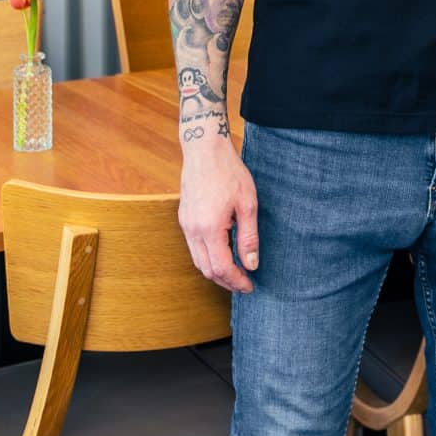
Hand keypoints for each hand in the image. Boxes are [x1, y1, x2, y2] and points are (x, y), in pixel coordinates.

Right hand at [179, 134, 259, 291]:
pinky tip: (222, 254)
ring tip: (235, 272)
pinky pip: (193, 248)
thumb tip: (252, 265)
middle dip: (226, 281)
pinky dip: (207, 258)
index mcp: (210, 228)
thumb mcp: (248, 205)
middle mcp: (193, 230)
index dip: (237, 281)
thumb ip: (249, 237)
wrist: (205, 149)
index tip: (250, 286)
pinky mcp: (184, 218)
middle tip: (244, 284)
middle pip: (207, 269)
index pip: (222, 268)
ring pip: (198, 261)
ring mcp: (186, 224)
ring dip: (216, 271)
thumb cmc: (229, 172)